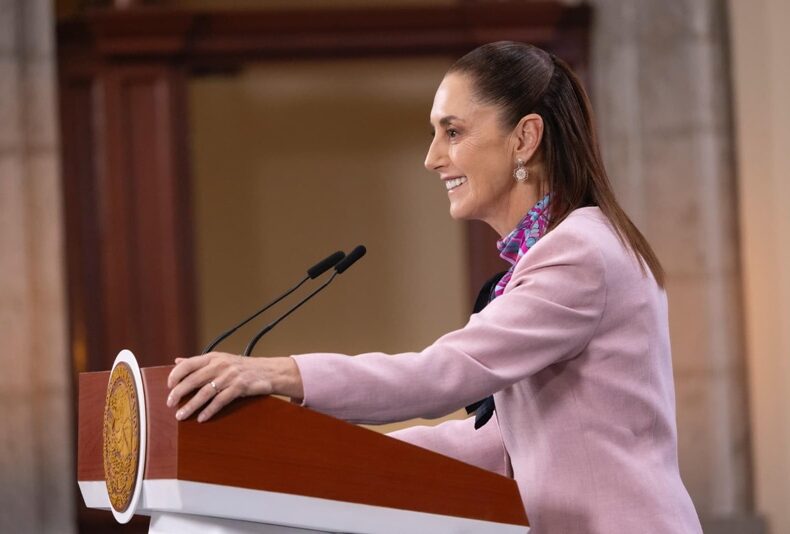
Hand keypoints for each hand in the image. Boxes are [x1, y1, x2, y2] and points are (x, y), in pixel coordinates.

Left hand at [166, 352, 303, 421]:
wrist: (267, 371)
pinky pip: (220, 401)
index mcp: (212, 357)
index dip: (175, 375)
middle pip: (193, 379)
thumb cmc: (240, 367)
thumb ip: (198, 362)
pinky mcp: (239, 387)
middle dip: (179, 393)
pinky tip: (202, 418)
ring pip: (205, 393)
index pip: (188, 364)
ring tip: (181, 416)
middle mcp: (220, 365)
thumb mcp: (219, 359)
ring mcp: (230, 376)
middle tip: (170, 404)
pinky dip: (209, 410)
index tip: (168, 386)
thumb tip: (176, 361)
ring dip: (191, 406)